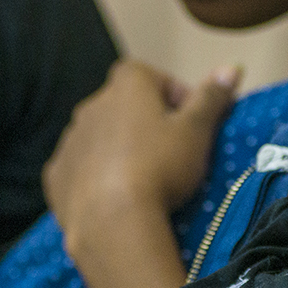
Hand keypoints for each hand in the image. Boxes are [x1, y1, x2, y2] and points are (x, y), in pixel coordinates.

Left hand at [43, 59, 239, 242]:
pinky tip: (116, 199)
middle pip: (124, 107)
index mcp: (126, 86)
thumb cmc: (161, 166)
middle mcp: (91, 105)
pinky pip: (80, 169)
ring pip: (100, 139)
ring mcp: (70, 141)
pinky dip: (96, 177)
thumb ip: (212, 97)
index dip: (174, 96)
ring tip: (144, 181)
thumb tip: (231, 67)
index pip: (153, 77)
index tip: (191, 123)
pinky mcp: (56, 175)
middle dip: (146, 124)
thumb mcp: (197, 131)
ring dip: (119, 150)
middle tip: (171, 155)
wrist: (111, 220)